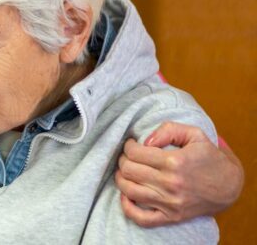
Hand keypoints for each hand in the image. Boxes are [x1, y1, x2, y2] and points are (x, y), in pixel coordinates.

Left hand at [115, 122, 243, 226]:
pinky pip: (141, 218)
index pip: (135, 153)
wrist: (228, 186)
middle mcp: (171, 184)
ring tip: (125, 171)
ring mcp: (170, 203)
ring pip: (129, 190)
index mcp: (175, 162)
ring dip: (121, 178)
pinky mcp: (171, 216)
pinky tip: (126, 194)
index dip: (128, 146)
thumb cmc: (208, 157)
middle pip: (129, 170)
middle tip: (128, 156)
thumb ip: (168, 130)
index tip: (131, 144)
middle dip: (123, 159)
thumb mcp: (194, 134)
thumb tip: (144, 141)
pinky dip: (127, 207)